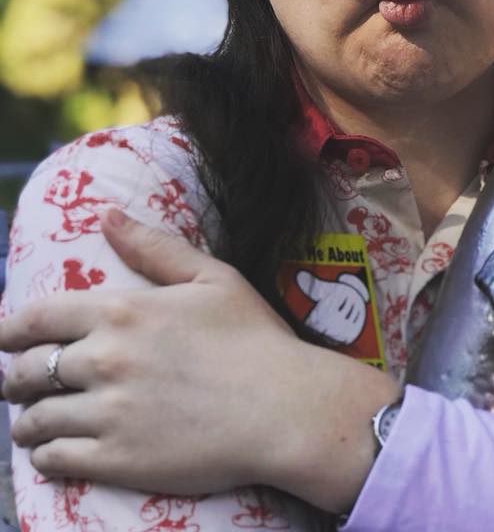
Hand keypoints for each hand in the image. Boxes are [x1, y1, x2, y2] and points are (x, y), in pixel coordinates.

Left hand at [0, 208, 399, 512]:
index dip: (10, 330)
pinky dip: (47, 454)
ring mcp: (107, 413)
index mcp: (123, 311)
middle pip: (25, 370)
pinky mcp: (115, 460)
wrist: (284, 407)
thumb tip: (108, 216)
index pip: (34, 318)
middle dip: (17, 375)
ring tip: (40, 420)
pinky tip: (60, 449)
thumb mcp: (213, 278)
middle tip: (27, 381)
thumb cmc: (255, 338)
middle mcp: (104, 360)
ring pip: (33, 420)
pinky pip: (53, 460)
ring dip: (29, 419)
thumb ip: (155, 247)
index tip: (9, 338)